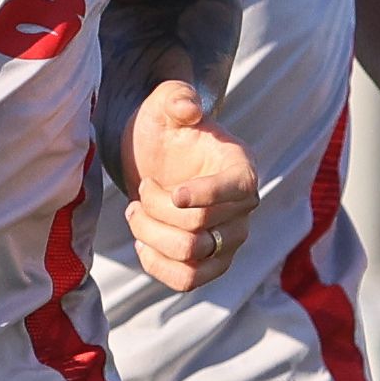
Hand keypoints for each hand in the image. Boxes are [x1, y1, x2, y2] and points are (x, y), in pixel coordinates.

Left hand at [120, 80, 257, 293]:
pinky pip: (187, 281)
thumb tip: (189, 109)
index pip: (236, 190)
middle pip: (200, 227)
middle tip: (141, 190)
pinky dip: (157, 266)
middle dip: (156, 210)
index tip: (173, 193)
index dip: (205, 195)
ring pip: (190, 256)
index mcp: (241, 168)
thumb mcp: (166, 103)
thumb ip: (177, 99)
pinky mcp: (210, 265)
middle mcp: (244, 209)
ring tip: (135, 214)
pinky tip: (142, 243)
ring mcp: (229, 240)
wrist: (156, 162)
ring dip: (151, 236)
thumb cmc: (166, 130)